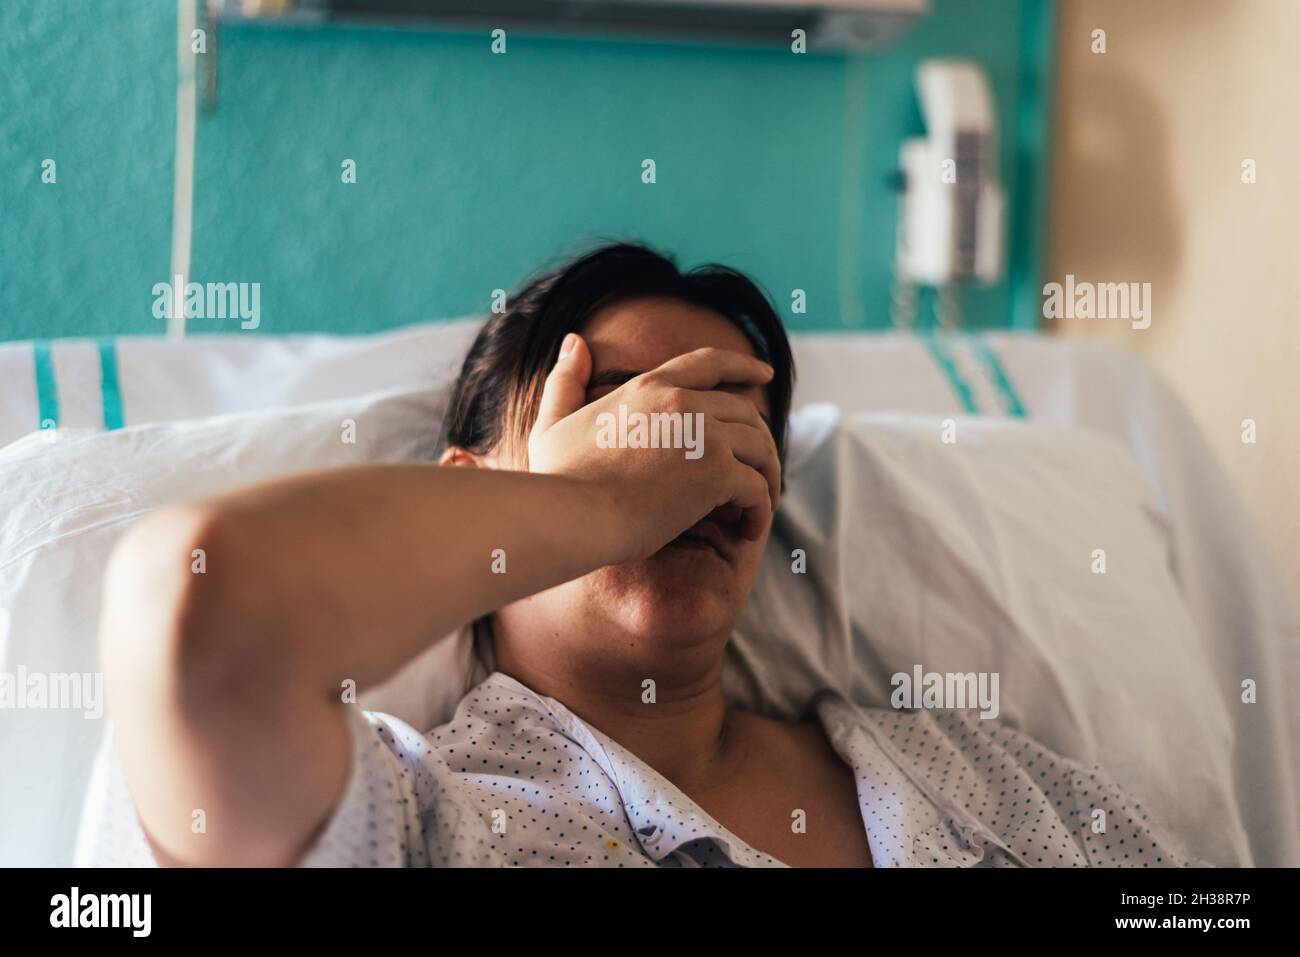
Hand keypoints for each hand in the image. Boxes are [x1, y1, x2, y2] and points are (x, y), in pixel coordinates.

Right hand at [526, 334, 780, 563]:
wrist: (569, 516)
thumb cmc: (557, 481)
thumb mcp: (553, 423)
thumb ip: (566, 381)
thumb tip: (575, 342)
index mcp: (649, 386)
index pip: (710, 363)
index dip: (743, 366)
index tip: (765, 373)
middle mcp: (683, 402)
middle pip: (746, 411)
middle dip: (760, 440)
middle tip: (761, 468)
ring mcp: (704, 435)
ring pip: (761, 448)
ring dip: (766, 476)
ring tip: (758, 505)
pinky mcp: (717, 473)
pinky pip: (758, 489)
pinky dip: (760, 511)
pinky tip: (748, 530)